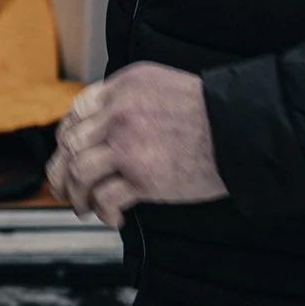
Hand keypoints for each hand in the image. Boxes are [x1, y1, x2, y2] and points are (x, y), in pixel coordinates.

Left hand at [47, 64, 228, 228]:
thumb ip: (130, 99)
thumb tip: (106, 122)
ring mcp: (128, 145)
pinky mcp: (142, 176)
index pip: (76, 112)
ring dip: (76, 195)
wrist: (243, 129)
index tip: (67, 153)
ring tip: (82, 208)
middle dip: (61, 170)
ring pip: (79, 172)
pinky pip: (105, 197)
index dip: (66, 137)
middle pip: (70, 144)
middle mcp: (118, 114)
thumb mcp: (161, 86)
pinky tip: (113, 218)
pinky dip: (103, 212)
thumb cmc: (213, 111)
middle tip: (63, 187)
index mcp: (122, 88)